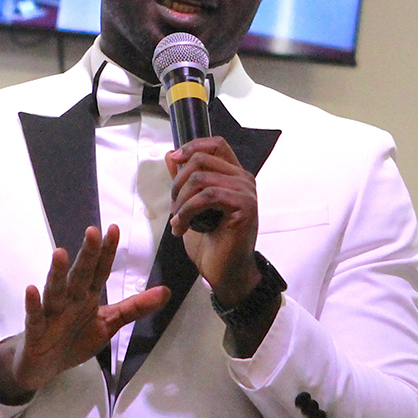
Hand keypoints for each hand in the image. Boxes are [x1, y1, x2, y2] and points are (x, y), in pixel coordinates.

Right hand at [0, 225, 169, 402]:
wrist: (42, 367)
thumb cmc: (73, 340)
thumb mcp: (108, 324)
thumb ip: (134, 308)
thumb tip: (166, 292)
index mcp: (86, 297)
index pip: (99, 271)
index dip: (107, 252)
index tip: (114, 229)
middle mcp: (69, 300)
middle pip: (79, 275)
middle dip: (87, 255)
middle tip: (93, 231)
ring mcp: (51, 313)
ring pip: (55, 290)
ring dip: (58, 273)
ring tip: (60, 253)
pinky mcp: (35, 331)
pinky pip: (34, 316)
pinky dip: (33, 304)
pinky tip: (31, 289)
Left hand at [166, 137, 260, 308]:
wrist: (225, 273)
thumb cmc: (212, 243)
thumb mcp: (191, 206)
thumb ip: (184, 181)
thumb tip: (171, 156)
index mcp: (234, 176)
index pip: (217, 144)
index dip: (193, 146)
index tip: (174, 160)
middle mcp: (244, 180)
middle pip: (203, 160)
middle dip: (178, 182)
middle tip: (173, 206)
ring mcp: (246, 192)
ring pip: (201, 179)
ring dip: (181, 200)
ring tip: (177, 220)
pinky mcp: (245, 207)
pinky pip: (208, 196)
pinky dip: (188, 211)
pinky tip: (182, 226)